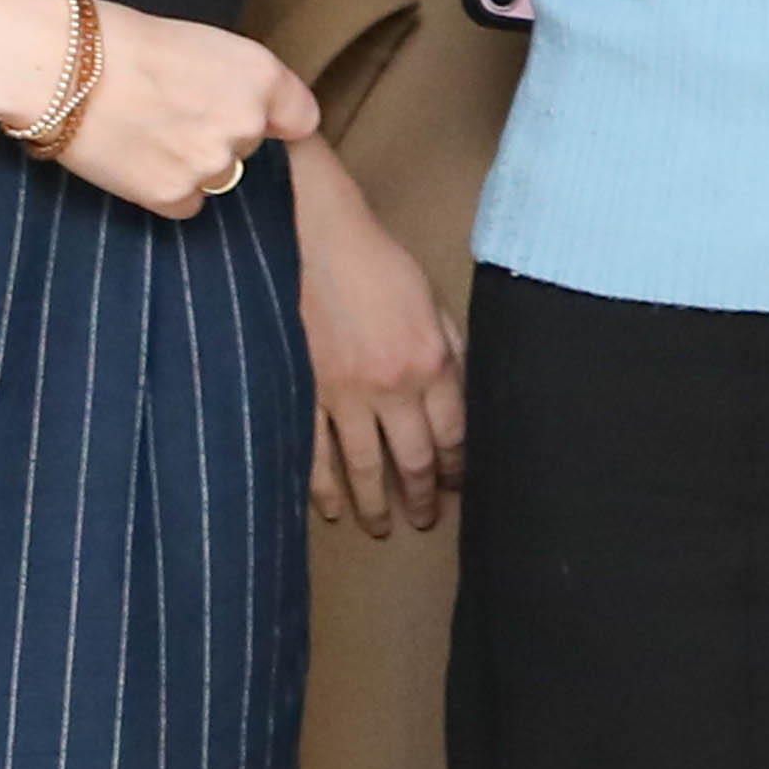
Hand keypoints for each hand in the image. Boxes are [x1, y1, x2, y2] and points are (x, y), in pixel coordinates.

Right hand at [45, 3, 319, 219]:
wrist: (60, 65)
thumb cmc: (125, 42)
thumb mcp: (206, 44)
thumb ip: (242, 82)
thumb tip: (257, 112)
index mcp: (262, 76)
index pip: (301, 119)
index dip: (273, 118)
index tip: (247, 115)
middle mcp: (247, 122)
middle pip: (250, 146)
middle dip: (220, 135)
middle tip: (172, 113)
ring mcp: (212, 163)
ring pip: (219, 177)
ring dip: (193, 164)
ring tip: (147, 132)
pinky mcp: (172, 194)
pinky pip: (186, 203)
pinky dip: (165, 190)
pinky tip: (137, 159)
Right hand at [289, 146, 461, 539]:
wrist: (314, 239)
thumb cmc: (378, 263)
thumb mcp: (434, 302)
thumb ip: (452, 351)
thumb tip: (467, 397)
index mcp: (431, 362)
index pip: (454, 434)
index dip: (458, 468)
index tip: (460, 488)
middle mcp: (391, 387)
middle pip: (412, 459)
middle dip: (422, 496)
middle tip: (424, 521)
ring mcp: (342, 394)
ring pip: (363, 466)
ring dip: (374, 504)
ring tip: (381, 528)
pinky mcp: (302, 393)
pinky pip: (312, 453)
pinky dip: (322, 487)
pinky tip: (331, 510)